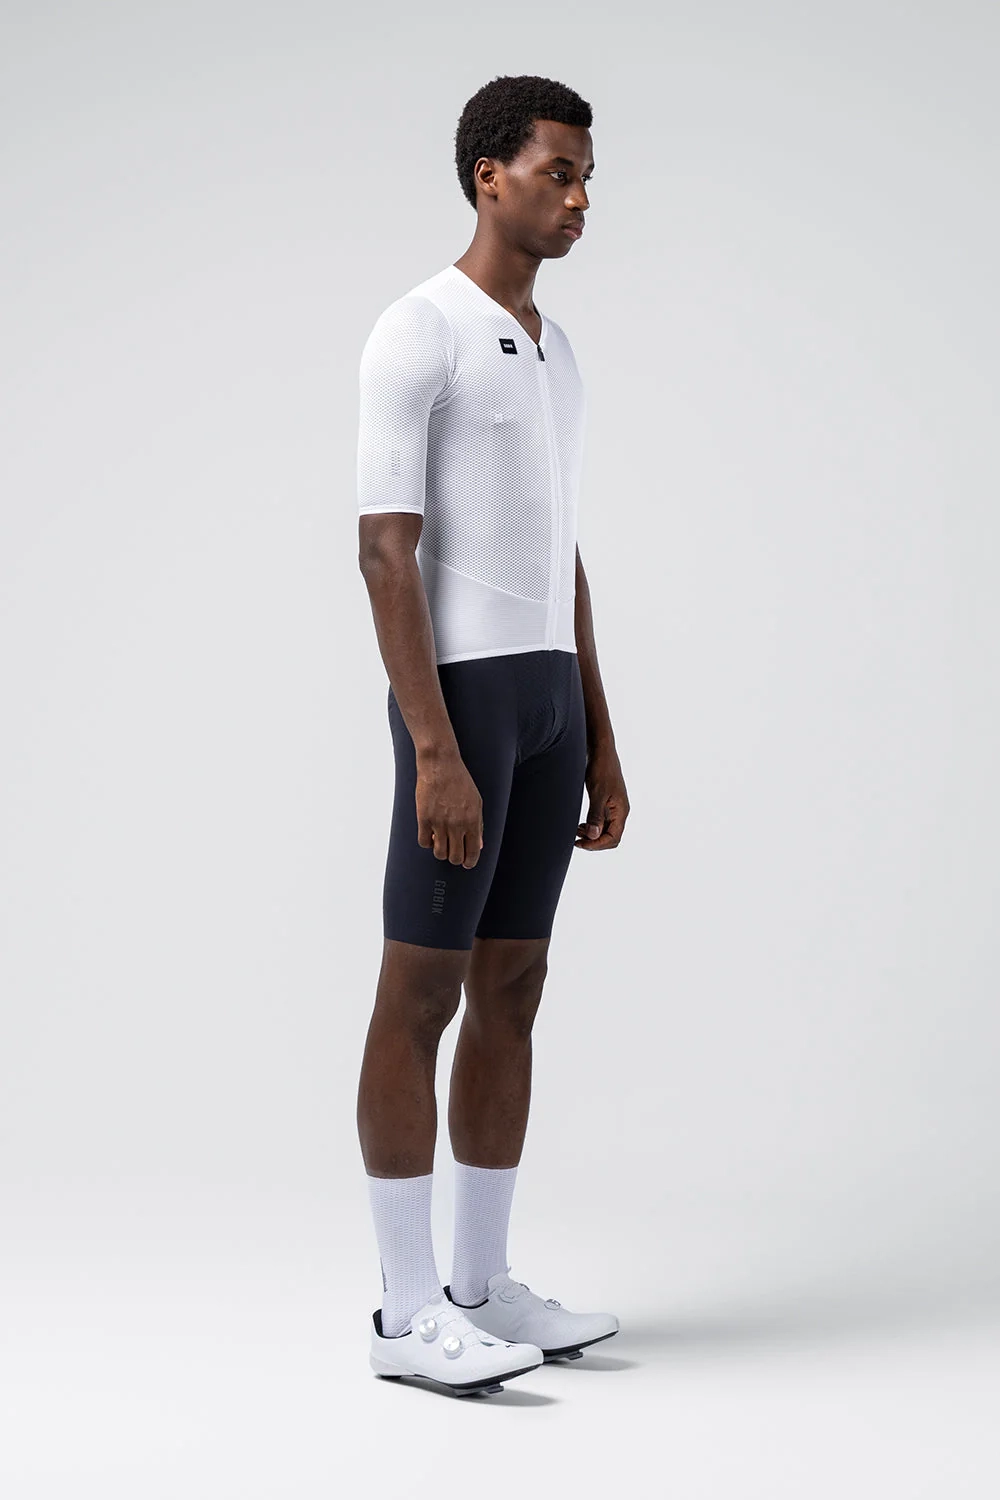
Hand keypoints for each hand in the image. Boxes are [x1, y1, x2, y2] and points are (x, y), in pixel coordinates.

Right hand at [415, 753, 483, 867]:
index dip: (470, 862)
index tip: (467, 864)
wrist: (440, 764)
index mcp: (473, 820)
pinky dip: (427, 842)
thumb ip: (479, 825)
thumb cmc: (460, 780)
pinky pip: (424, 842)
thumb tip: (478, 844)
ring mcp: (439, 822)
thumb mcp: (476, 801)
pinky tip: (430, 834)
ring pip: (439, 853)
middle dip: (455, 858)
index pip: (473, 852)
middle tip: (453, 853)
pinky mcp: (424, 818)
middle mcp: (457, 824)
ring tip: (441, 843)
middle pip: (455, 857)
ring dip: (441, 851)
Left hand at [575, 747, 629, 850]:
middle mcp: (619, 811)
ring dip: (592, 835)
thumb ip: (596, 815)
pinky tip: (580, 825)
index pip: (613, 838)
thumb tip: (594, 836)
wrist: (601, 751)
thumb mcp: (598, 793)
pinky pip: (601, 820)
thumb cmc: (601, 769)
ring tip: (576, 832)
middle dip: (594, 841)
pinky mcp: (605, 801)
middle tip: (576, 840)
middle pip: (610, 836)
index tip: (581, 843)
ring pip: (604, 829)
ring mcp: (612, 807)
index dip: (597, 844)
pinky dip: (591, 826)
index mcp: (621, 811)